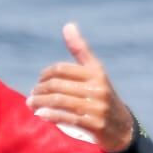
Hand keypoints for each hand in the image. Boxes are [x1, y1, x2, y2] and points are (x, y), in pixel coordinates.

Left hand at [27, 23, 134, 152]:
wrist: (121, 127)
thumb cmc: (101, 94)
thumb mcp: (95, 71)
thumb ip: (80, 50)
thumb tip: (68, 25)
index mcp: (96, 73)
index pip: (61, 69)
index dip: (45, 74)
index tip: (39, 81)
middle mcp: (98, 88)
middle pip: (57, 85)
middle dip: (39, 90)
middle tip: (32, 95)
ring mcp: (97, 107)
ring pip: (59, 101)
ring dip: (40, 102)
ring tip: (31, 104)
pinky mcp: (95, 125)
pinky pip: (67, 118)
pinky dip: (50, 115)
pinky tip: (40, 114)